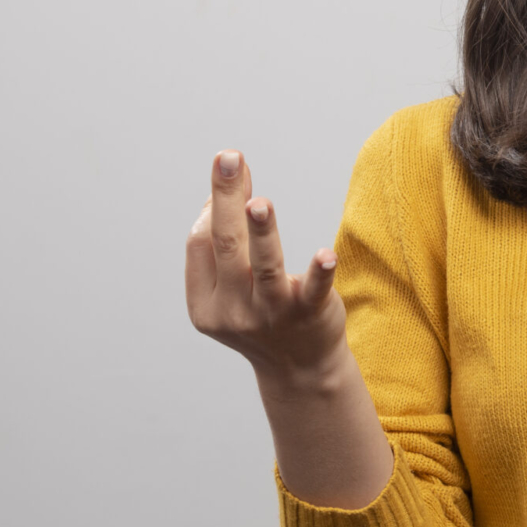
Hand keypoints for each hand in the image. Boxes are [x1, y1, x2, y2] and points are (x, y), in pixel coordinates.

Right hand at [183, 149, 346, 376]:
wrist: (301, 369)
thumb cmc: (262, 315)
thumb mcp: (231, 290)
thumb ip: (221, 250)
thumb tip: (219, 194)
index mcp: (205, 304)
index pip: (201, 244)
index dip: (213, 206)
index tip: (231, 170)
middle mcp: (234, 311)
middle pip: (227, 245)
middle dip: (226, 198)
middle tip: (229, 158)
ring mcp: (271, 315)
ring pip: (264, 266)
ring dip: (261, 232)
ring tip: (259, 202)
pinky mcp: (309, 315)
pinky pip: (313, 291)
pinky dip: (319, 272)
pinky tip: (325, 254)